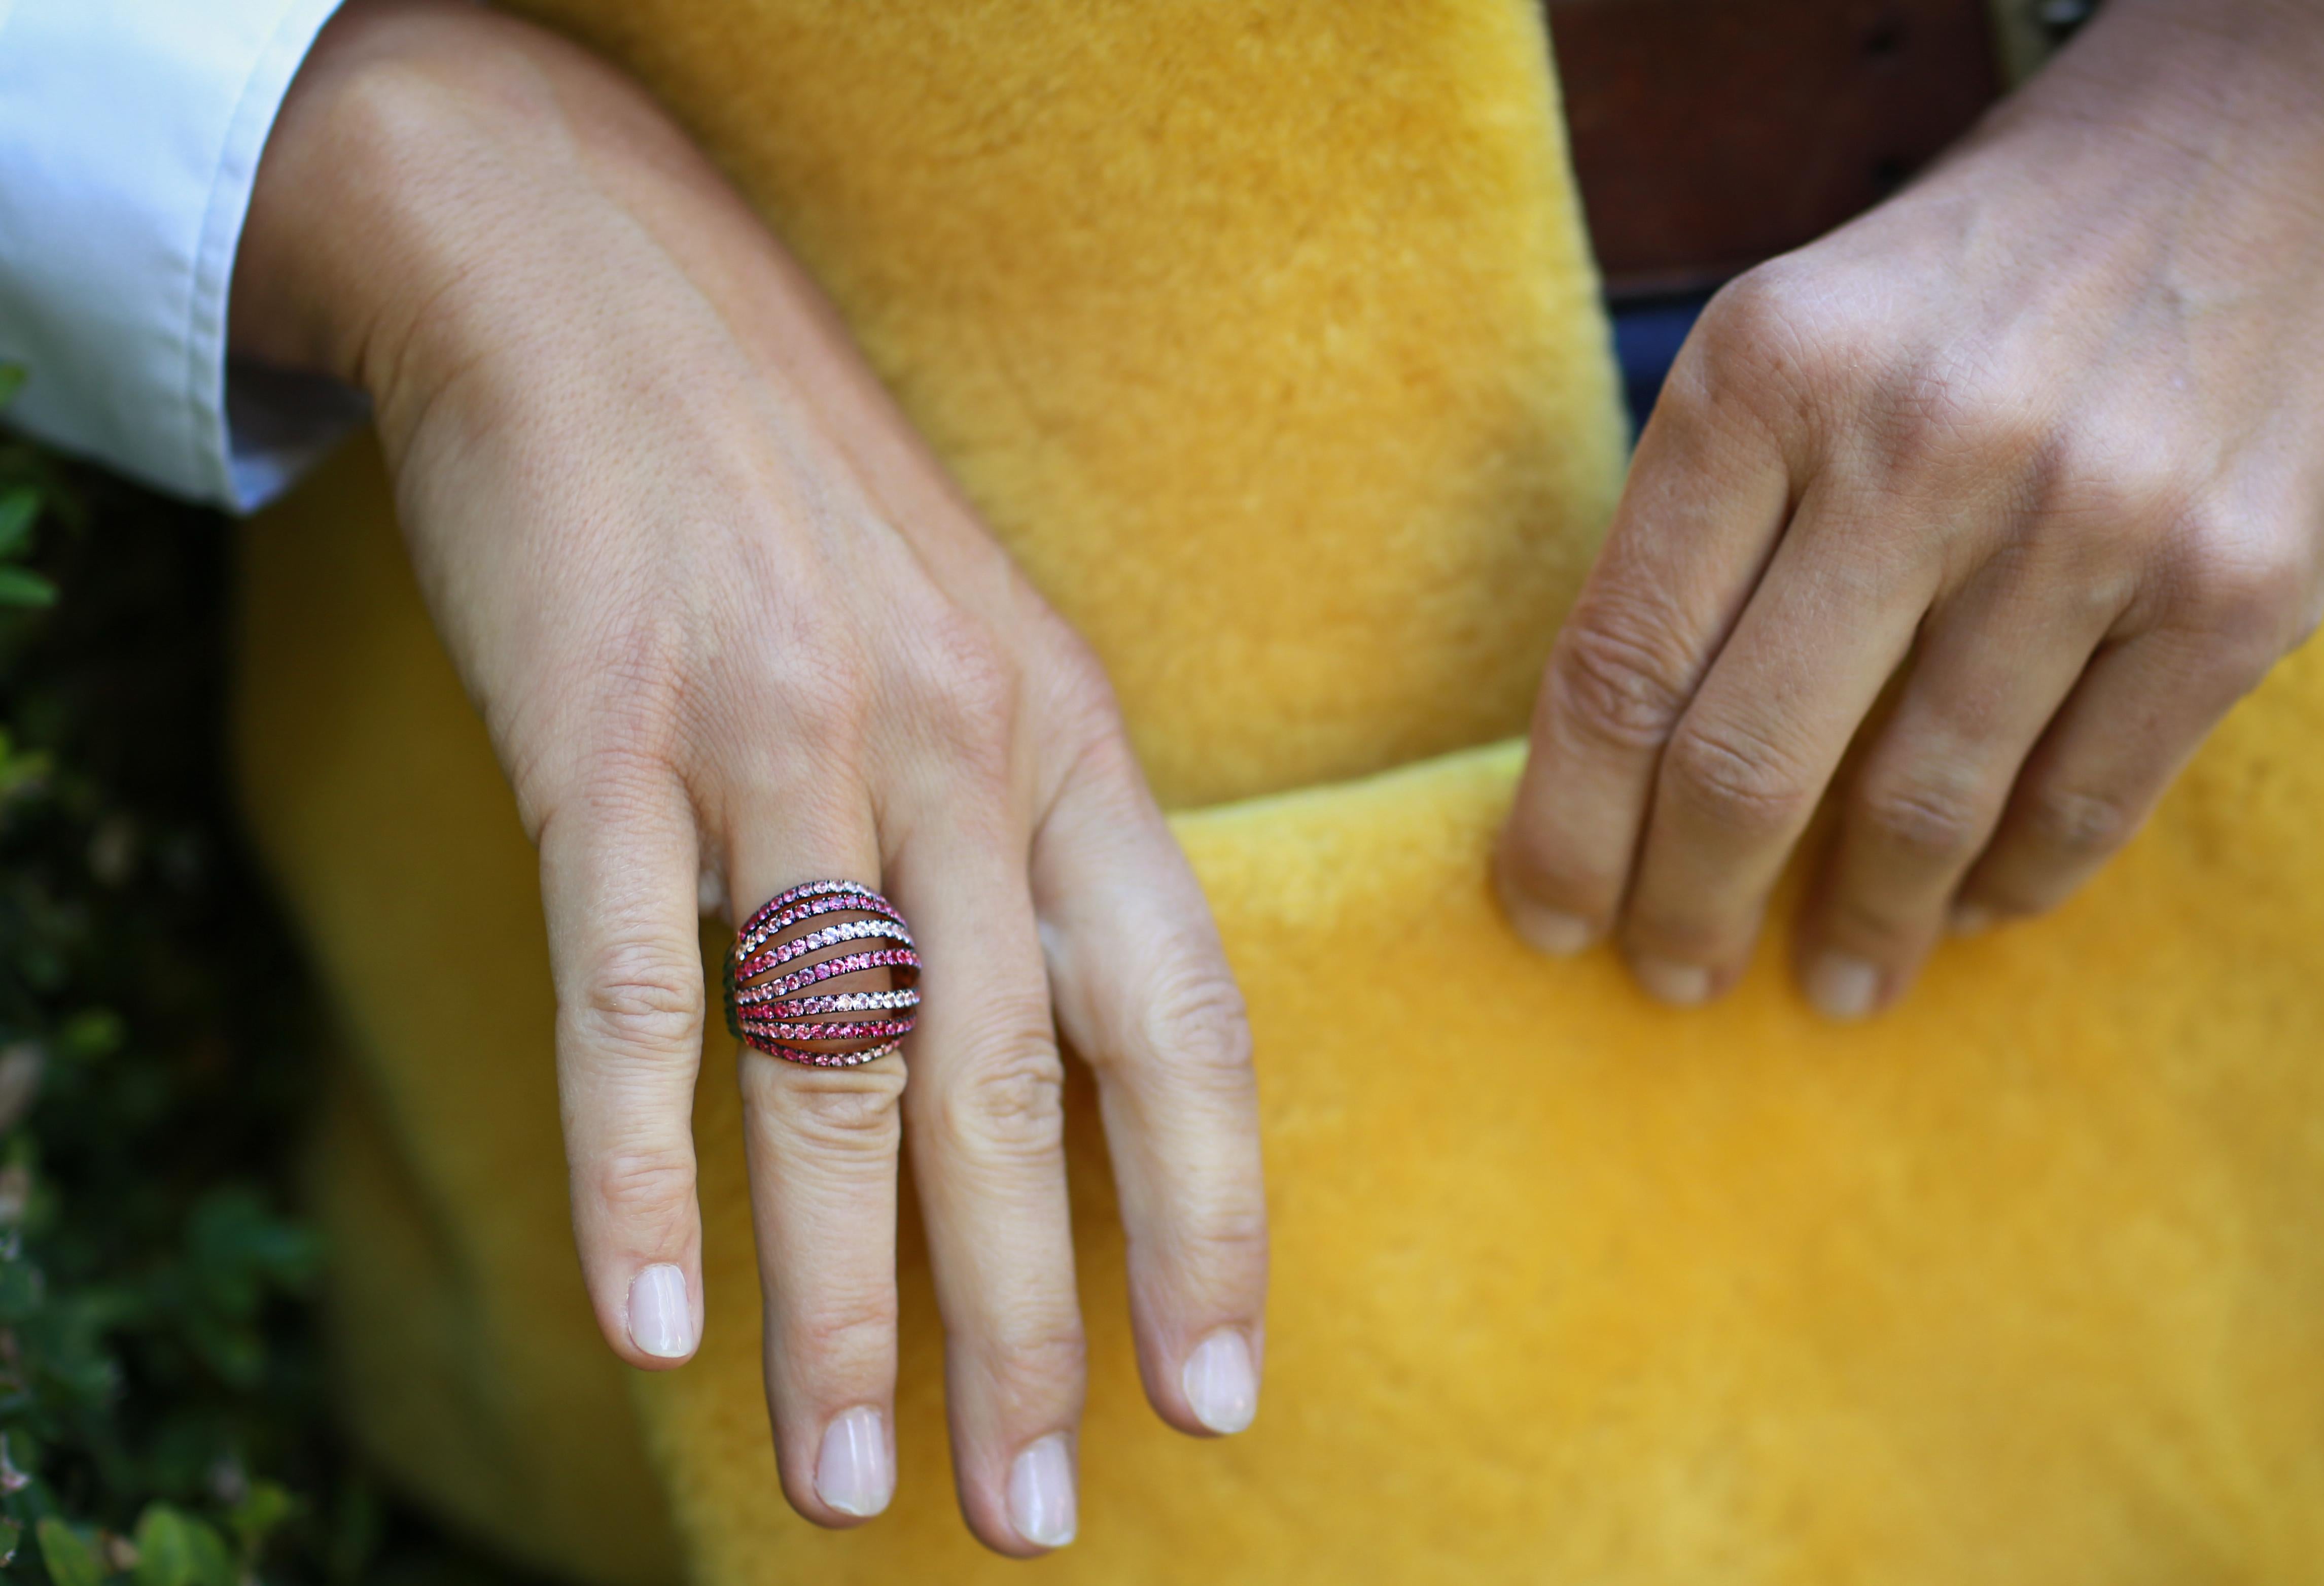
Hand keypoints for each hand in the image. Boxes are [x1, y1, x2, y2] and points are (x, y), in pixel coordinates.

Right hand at [233, 1, 1265, 1551]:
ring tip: (844, 1482)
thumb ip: (1025, 846)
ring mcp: (780, 743)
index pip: (1179, 1019)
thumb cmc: (812, 510)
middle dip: (1027, 1325)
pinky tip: (641, 1320)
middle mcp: (954, 752)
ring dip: (840, 1299)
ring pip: (833, 1069)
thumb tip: (1052, 1073)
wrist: (612, 296)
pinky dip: (636, 1164)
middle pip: (1012, 1090)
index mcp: (1070, 743)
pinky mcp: (603, 734)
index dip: (1211, 1217)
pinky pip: (633, 985)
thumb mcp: (979, 656)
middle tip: (1032, 1514)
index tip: (1220, 1394)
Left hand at [1498, 0, 2323, 1018]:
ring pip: (1923, 809)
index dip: (1567, 827)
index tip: (1545, 918)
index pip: (1619, 663)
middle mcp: (1918, 445)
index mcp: (1767, 373)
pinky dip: (2012, 884)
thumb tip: (1630, 755)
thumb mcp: (1802, 334)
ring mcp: (2088, 519)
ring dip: (1863, 927)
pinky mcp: (2237, 582)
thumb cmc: (1994, 264)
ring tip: (1834, 980)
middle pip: (1744, 763)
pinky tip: (1970, 910)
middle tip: (1670, 978)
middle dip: (1686, 907)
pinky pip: (2088, 799)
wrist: (2284, 138)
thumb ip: (1714, 519)